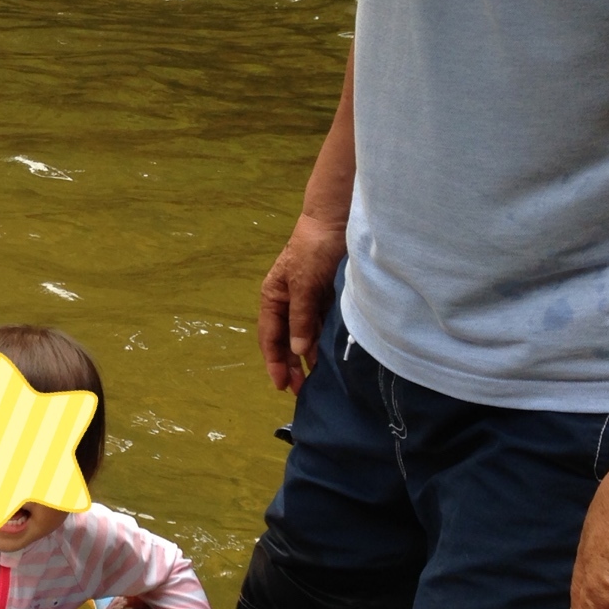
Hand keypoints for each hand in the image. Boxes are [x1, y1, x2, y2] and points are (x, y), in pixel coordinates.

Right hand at [258, 212, 346, 393]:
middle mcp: (289, 302)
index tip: (282, 385)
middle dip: (291, 365)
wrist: (337, 218)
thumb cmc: (314, 249)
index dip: (274, 362)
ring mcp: (308, 299)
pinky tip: (330, 355)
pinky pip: (323, 325)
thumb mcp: (304, 284)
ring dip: (309, 356)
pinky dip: (324, 341)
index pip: (270, 337)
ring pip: (306, 335)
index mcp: (274, 297)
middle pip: (286, 340)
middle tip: (301, 390)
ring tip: (317, 378)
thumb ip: (300, 318)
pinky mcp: (327, 296)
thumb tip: (296, 351)